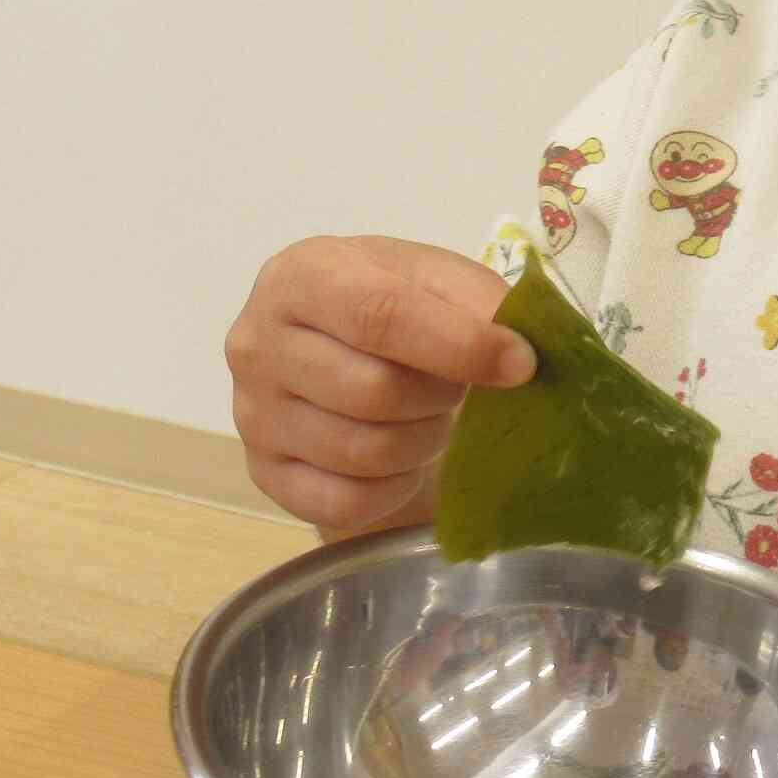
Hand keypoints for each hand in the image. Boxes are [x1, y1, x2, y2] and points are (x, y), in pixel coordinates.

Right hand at [225, 235, 533, 532]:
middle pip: (374, 391)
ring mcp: (252, 414)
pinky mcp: (264, 474)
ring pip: (364, 452)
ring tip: (431, 417)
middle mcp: (258, 342)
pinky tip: (401, 458)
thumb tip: (525, 346)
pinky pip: (346, 502)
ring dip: (423, 442)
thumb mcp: (437, 280)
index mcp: (303, 276)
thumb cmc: (395, 304)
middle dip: (441, 397)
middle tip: (458, 388)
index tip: (521, 364)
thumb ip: (481, 301)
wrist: (339, 345)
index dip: (460, 345)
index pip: (381, 315)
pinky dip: (394, 488)